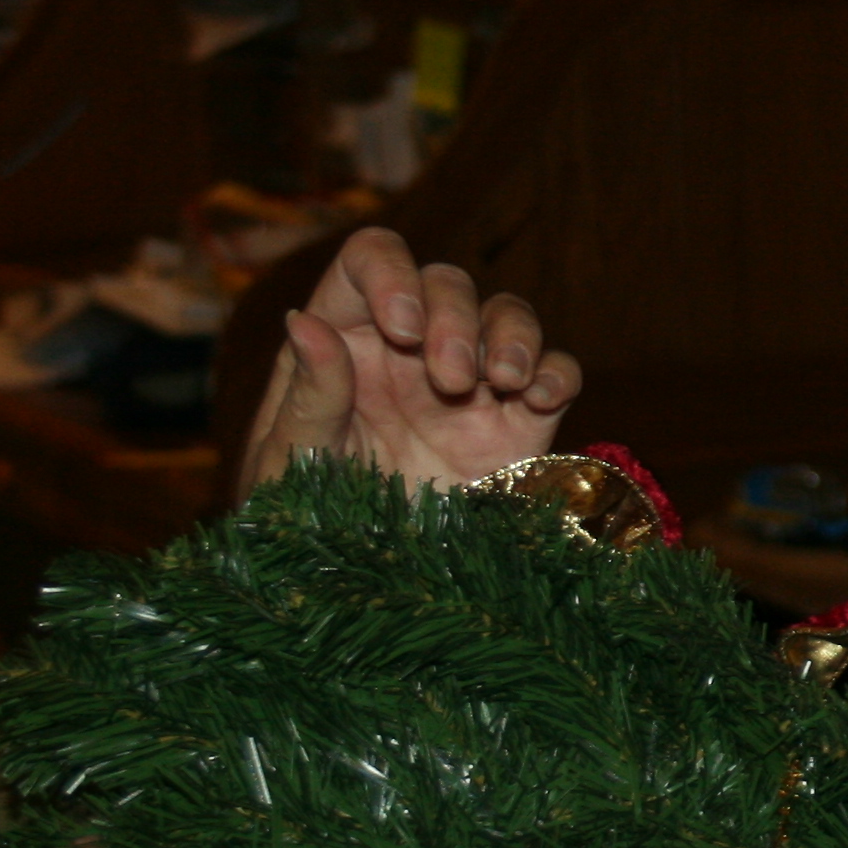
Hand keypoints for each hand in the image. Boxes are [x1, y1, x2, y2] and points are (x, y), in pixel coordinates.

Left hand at [237, 225, 579, 495]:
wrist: (362, 588)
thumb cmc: (304, 517)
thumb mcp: (290, 460)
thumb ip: (308, 391)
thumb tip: (303, 321)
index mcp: (348, 336)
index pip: (373, 260)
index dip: (392, 272)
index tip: (402, 325)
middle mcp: (412, 347)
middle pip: (448, 283)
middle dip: (455, 320)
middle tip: (448, 379)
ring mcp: (471, 383)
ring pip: (508, 315)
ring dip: (511, 336)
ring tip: (501, 381)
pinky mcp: (519, 425)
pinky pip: (554, 374)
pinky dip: (556, 374)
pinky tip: (541, 399)